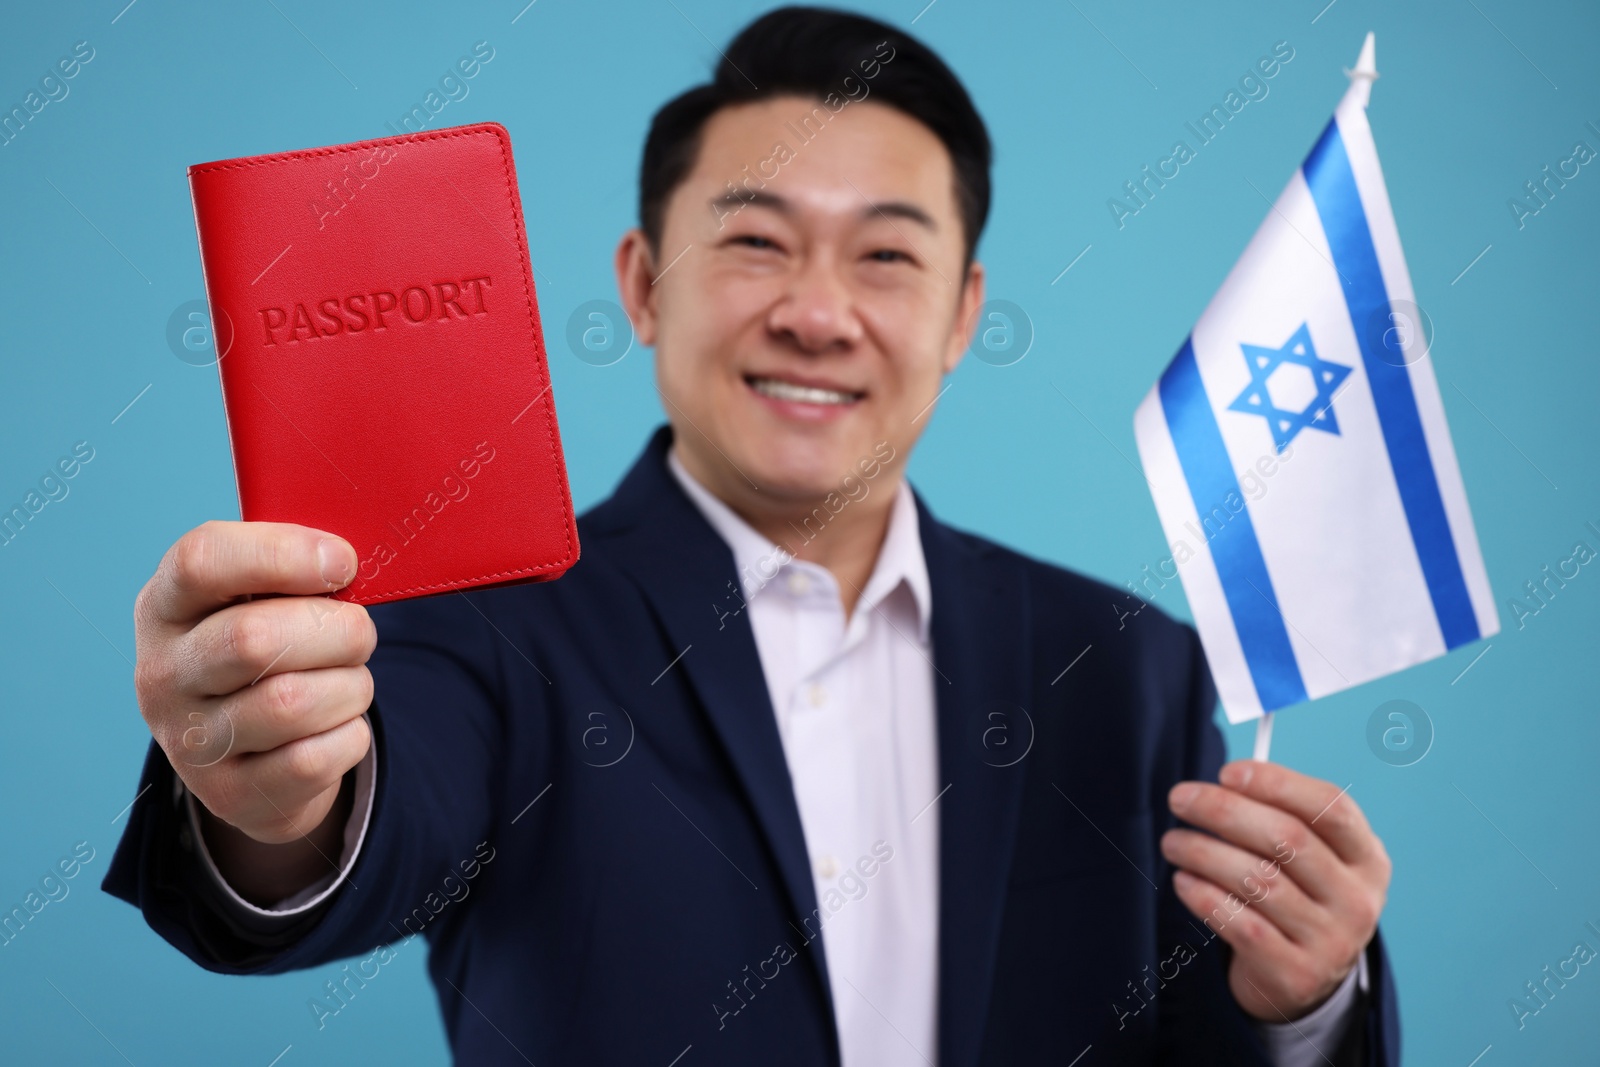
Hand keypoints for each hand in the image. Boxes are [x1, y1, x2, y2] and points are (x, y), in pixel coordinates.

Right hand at [132, 521, 375, 863]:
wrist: (251, 753)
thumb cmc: (269, 649)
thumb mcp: (262, 599)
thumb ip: (293, 569)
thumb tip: (339, 561)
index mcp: (165, 606)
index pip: (199, 561)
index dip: (282, 555)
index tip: (342, 563)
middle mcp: (162, 674)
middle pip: (254, 638)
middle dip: (337, 630)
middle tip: (359, 633)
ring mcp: (188, 742)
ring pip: (292, 703)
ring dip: (350, 686)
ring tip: (348, 681)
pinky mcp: (229, 795)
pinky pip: (313, 760)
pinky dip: (349, 736)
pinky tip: (338, 726)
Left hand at [1161, 760, 1390, 1022]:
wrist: (1306, 978)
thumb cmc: (1297, 895)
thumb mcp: (1311, 860)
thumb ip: (1281, 817)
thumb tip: (1222, 783)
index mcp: (1367, 859)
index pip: (1331, 808)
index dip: (1277, 783)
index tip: (1227, 772)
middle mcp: (1357, 901)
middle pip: (1287, 839)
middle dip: (1224, 811)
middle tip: (1180, 798)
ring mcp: (1331, 942)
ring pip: (1258, 881)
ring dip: (1204, 852)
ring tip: (1173, 841)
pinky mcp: (1296, 974)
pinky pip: (1241, 924)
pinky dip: (1205, 896)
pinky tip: (1183, 880)